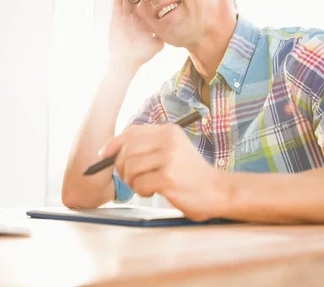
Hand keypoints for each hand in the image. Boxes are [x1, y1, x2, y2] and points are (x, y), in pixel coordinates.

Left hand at [100, 123, 226, 220]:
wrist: (218, 190)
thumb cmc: (191, 174)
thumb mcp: (173, 150)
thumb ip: (149, 146)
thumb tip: (111, 151)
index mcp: (169, 131)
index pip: (132, 132)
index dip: (114, 144)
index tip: (105, 155)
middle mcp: (168, 141)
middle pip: (126, 150)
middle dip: (121, 167)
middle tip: (130, 178)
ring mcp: (169, 159)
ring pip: (130, 168)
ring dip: (132, 182)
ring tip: (145, 186)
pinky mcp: (169, 178)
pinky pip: (140, 184)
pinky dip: (142, 191)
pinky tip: (153, 192)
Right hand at [108, 0, 163, 70]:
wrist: (126, 61)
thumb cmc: (141, 54)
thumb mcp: (158, 44)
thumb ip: (164, 35)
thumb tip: (171, 29)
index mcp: (144, 23)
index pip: (149, 8)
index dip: (152, 0)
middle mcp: (135, 19)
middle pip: (137, 1)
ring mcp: (125, 18)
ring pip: (127, 0)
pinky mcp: (116, 18)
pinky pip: (117, 5)